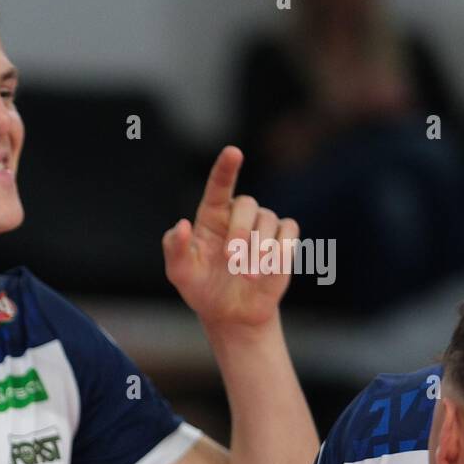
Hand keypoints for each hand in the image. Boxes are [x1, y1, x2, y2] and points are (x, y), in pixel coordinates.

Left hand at [162, 146, 298, 330]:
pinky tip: (269, 268)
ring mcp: (263, 225)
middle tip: (231, 259)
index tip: (233, 152)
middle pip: (247, 205)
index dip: (226, 168)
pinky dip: (280, 250)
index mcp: (211, 217)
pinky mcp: (284, 239)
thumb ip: (174, 248)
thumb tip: (180, 225)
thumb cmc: (202, 288)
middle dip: (240, 232)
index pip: (219, 187)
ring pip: (269, 220)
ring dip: (258, 249)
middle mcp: (238, 215)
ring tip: (248, 275)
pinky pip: (289, 232)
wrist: (231, 312)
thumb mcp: (181, 273)